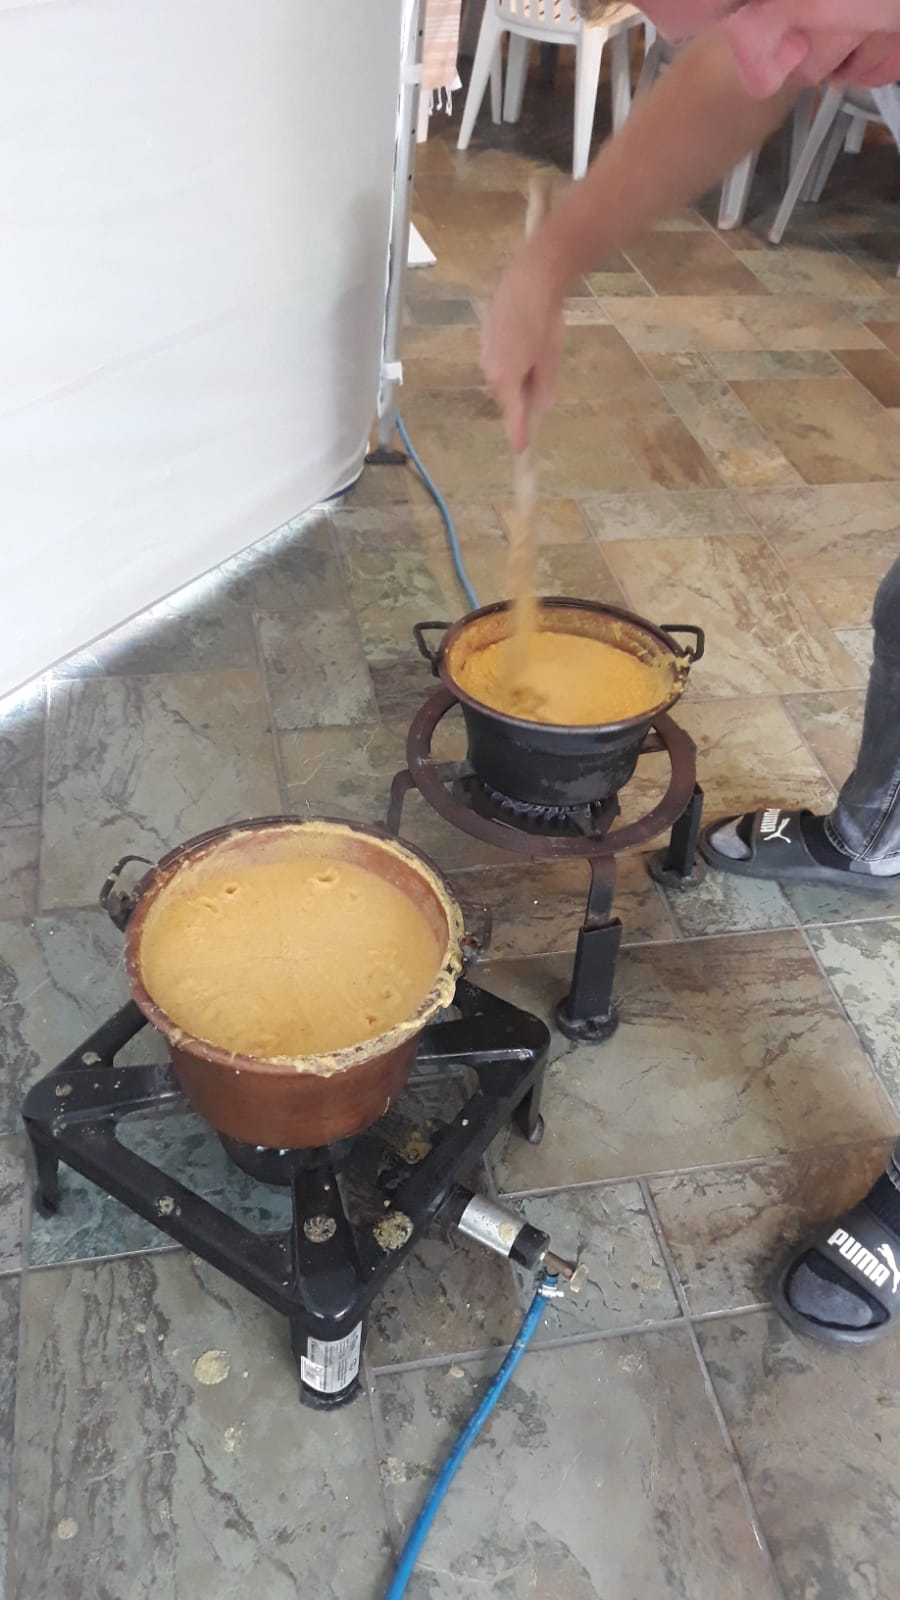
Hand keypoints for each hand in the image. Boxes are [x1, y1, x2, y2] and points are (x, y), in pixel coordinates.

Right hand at [480, 237, 564, 453]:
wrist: (531, 277)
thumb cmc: (544, 320)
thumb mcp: (551, 360)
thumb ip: (545, 389)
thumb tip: (541, 409)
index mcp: (505, 380)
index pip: (512, 417)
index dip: (518, 435)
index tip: (521, 452)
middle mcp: (489, 370)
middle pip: (506, 396)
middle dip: (522, 397)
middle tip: (544, 382)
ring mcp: (484, 352)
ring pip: (502, 377)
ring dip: (518, 376)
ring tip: (539, 353)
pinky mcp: (485, 336)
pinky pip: (498, 360)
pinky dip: (511, 360)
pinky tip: (527, 339)